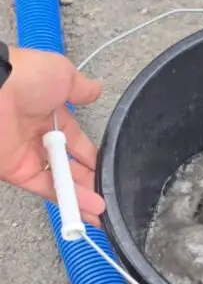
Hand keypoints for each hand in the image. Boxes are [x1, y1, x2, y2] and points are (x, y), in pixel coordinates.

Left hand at [0, 46, 104, 225]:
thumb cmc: (24, 76)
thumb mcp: (62, 74)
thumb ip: (81, 88)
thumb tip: (96, 90)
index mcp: (49, 114)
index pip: (75, 140)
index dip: (91, 155)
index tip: (106, 167)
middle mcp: (37, 136)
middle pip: (67, 164)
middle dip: (88, 179)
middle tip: (106, 193)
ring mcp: (26, 155)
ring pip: (57, 180)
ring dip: (79, 195)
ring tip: (100, 209)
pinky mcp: (15, 170)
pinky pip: (43, 188)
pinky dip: (63, 198)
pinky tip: (83, 207)